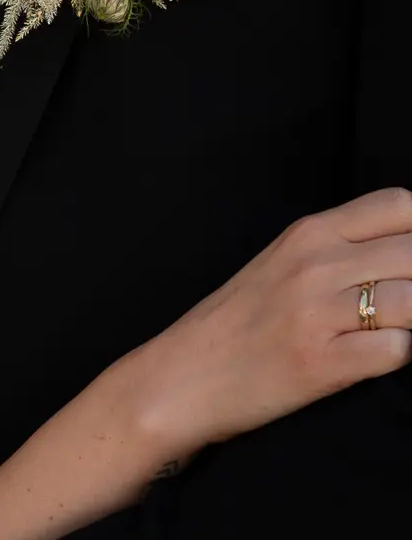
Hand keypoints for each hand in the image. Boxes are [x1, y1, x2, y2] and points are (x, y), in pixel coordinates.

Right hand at [137, 186, 411, 453]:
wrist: (187, 373)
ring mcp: (318, 312)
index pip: (398, 205)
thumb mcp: (285, 261)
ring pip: (411, 300)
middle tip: (404, 302)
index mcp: (309, 232)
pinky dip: (401, 354)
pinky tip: (381, 356)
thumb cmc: (241, 320)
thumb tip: (404, 251)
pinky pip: (395, 351)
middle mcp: (316, 263)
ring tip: (397, 327)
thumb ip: (341, 248)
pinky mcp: (322, 363)